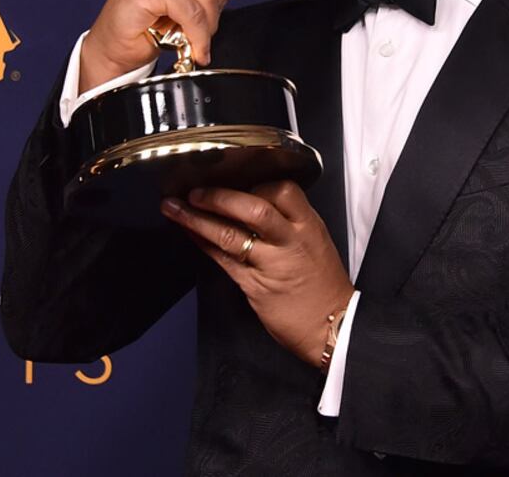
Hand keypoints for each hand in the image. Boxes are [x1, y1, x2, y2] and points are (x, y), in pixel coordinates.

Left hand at [162, 181, 354, 366]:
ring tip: (175, 208)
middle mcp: (290, 241)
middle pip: (253, 209)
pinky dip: (202, 243)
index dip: (255, 182)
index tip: (234, 180)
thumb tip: (252, 202)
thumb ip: (288, 222)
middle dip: (220, 197)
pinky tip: (188, 232)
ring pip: (230, 234)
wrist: (333, 327)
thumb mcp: (315, 243)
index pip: (282, 191)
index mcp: (308, 226)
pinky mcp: (255, 286)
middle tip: (196, 191)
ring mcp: (271, 264)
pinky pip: (223, 259)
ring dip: (197, 219)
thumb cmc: (323, 286)